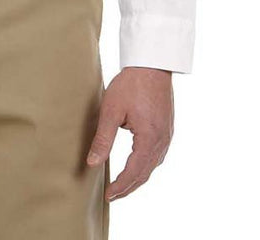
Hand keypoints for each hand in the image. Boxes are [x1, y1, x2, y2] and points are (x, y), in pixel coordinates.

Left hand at [85, 66, 173, 201]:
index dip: (121, 186)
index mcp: (149, 139)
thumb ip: (103, 139)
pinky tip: (137, 165)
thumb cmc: (131, 84)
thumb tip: (92, 163)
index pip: (134, 172)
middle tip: (113, 195)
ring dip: (138, 177)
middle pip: (145, 173)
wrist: (151, 64)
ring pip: (153, 165)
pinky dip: (146, 165)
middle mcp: (162, 141)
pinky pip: (157, 155)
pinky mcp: (167, 128)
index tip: (108, 195)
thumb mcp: (111, 110)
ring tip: (122, 184)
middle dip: (129, 187)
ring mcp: (167, 135)